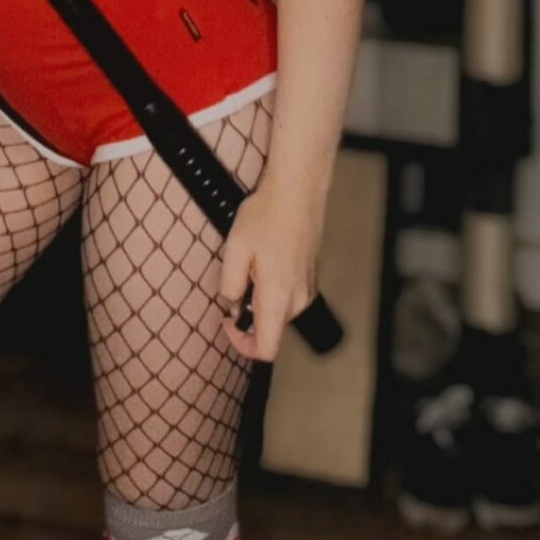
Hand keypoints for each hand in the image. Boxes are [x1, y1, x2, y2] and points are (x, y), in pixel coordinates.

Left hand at [215, 177, 322, 362]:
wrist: (298, 190)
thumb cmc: (266, 215)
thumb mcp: (235, 249)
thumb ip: (229, 285)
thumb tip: (230, 304)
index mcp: (278, 297)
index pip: (266, 349)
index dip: (242, 345)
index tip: (228, 322)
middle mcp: (298, 299)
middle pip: (271, 328)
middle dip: (248, 313)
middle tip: (236, 279)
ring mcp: (308, 288)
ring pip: (279, 310)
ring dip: (261, 298)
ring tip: (252, 262)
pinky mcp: (311, 277)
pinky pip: (289, 295)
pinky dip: (274, 286)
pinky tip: (266, 257)